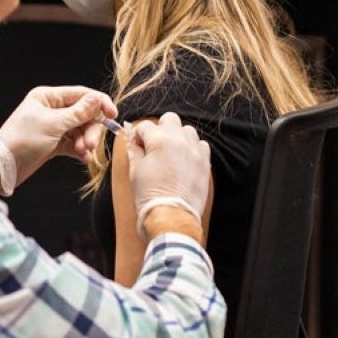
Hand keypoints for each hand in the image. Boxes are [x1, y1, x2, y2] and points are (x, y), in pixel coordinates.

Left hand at [0, 86, 116, 184]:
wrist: (2, 166)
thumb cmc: (22, 141)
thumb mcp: (53, 124)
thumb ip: (78, 113)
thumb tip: (97, 99)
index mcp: (47, 97)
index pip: (81, 94)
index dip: (99, 103)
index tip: (112, 116)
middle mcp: (51, 109)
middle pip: (83, 114)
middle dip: (90, 129)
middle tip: (91, 144)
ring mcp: (52, 127)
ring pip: (79, 130)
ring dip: (85, 141)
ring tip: (84, 153)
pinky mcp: (52, 143)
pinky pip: (73, 143)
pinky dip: (79, 150)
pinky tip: (84, 158)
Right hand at [126, 113, 210, 238]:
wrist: (171, 218)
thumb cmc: (150, 196)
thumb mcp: (135, 172)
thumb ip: (134, 152)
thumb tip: (132, 142)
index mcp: (159, 139)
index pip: (145, 126)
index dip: (137, 135)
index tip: (135, 144)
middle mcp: (180, 140)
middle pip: (169, 119)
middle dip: (159, 129)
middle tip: (152, 145)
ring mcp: (195, 151)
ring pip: (187, 130)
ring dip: (177, 136)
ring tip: (169, 153)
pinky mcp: (205, 163)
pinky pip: (201, 145)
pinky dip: (192, 148)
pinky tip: (183, 161)